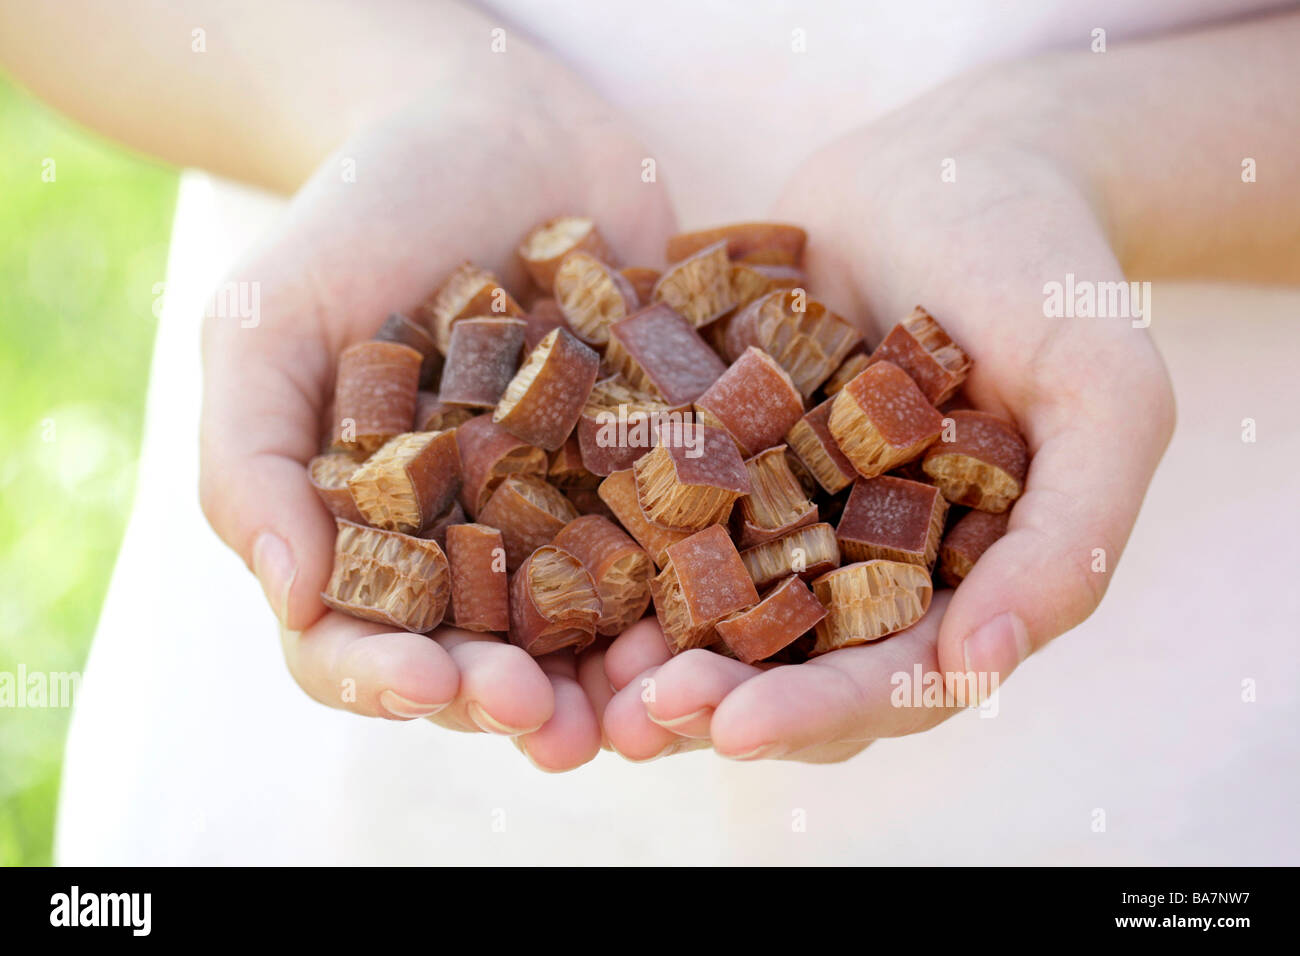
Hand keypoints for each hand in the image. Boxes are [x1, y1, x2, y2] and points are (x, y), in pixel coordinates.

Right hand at [199, 84, 674, 771]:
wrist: (495, 122)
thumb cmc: (361, 217)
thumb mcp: (268, 322)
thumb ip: (249, 460)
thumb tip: (291, 600)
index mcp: (364, 536)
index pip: (356, 646)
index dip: (387, 683)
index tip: (434, 685)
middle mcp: (469, 547)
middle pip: (485, 662)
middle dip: (519, 703)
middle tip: (560, 726)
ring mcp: (569, 515)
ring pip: (593, 632)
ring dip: (623, 681)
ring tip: (661, 698)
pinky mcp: (656, 470)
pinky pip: (685, 545)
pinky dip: (706, 587)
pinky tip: (734, 604)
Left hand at [602, 75, 1175, 762]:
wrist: (946, 162)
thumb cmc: (1041, 266)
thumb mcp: (1103, 389)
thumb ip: (1074, 531)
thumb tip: (983, 667)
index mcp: (958, 581)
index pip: (893, 680)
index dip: (820, 714)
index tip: (738, 729)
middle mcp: (864, 565)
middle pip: (789, 666)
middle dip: (715, 702)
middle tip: (637, 717)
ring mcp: (782, 510)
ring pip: (713, 611)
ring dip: (650, 654)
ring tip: (584, 679)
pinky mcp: (717, 454)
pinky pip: (660, 515)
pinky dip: (613, 552)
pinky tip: (550, 565)